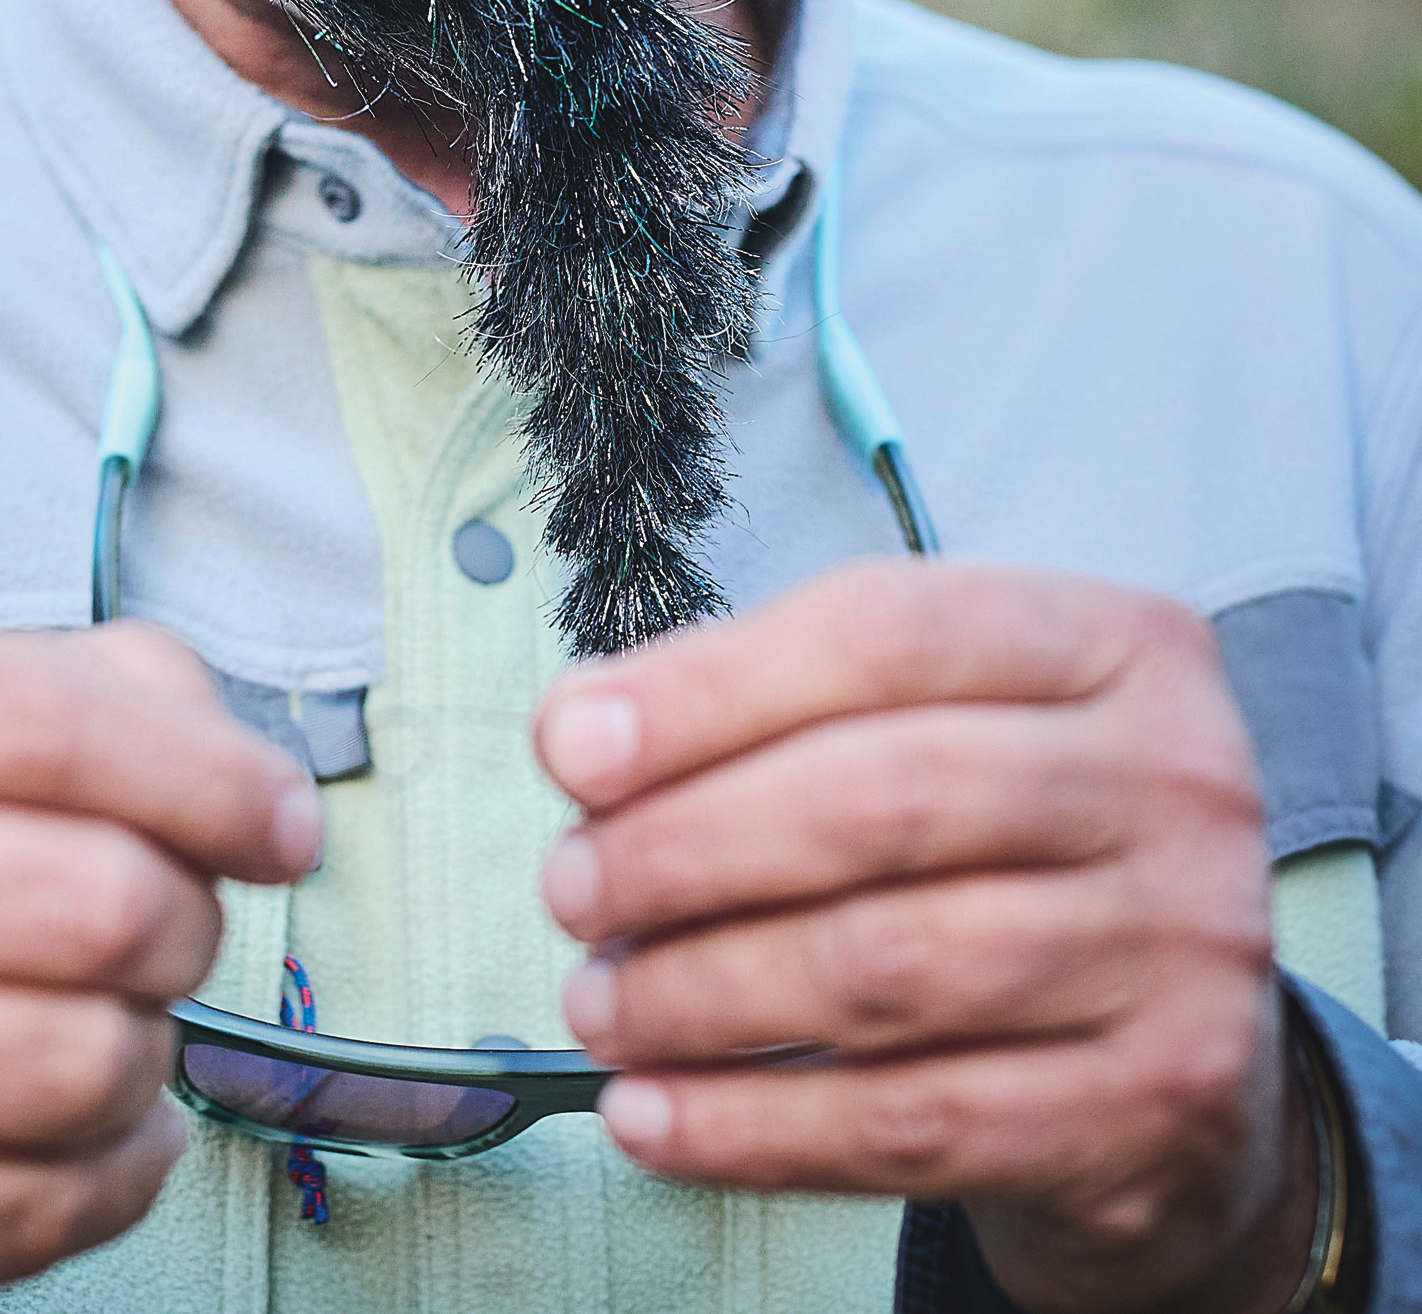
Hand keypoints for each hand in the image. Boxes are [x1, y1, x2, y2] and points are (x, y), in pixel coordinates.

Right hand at [0, 619, 320, 1313]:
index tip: (281, 824)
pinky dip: (110, 1173)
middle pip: (95, 898)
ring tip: (106, 1030)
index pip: (56, 723)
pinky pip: (38, 1203)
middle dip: (188, 925)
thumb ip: (80, 696)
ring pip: (84, 1061)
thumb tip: (245, 780)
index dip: (213, 778)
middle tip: (170, 933)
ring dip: (144, 1057)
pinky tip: (85, 1132)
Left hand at [534, 561, 1320, 1313]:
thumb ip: (776, 708)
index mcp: (1116, 644)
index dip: (709, 688)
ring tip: (601, 998)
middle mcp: (1175, 781)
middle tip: (571, 887)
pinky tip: (657, 1112)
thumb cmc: (1019, 858)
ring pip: (887, 967)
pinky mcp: (1156, 1107)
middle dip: (688, 846)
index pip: (886, 632)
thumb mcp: (938, 725)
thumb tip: (584, 733)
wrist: (1186, 1067)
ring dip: (700, 993)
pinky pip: (914, 1122)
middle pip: (881, 798)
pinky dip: (754, 1126)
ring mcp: (1183, 949)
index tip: (571, 745)